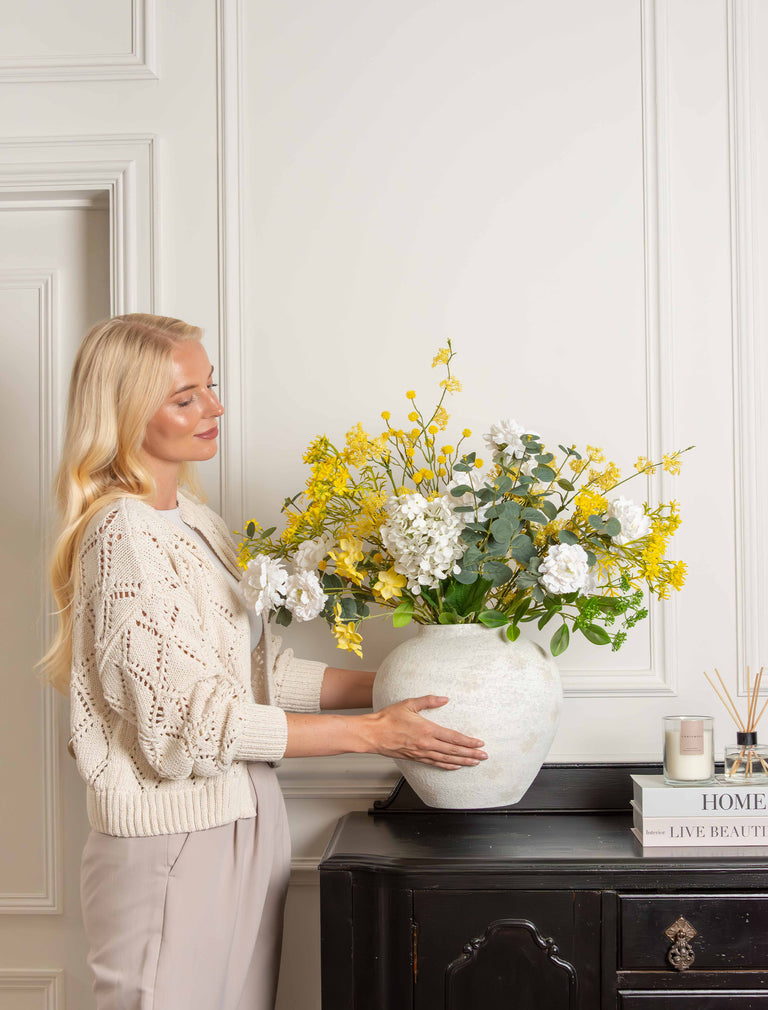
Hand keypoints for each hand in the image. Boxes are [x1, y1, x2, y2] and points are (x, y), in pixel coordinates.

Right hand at [361, 695, 486, 769]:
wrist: (373, 734)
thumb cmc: (388, 718)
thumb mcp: (409, 703)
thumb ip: (429, 701)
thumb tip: (444, 698)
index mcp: (427, 730)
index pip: (453, 737)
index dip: (468, 741)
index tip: (480, 743)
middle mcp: (426, 744)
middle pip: (454, 751)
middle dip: (471, 754)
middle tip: (484, 757)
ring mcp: (421, 753)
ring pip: (446, 760)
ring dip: (462, 761)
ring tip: (474, 763)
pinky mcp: (415, 758)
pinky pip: (435, 764)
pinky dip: (447, 766)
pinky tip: (455, 766)